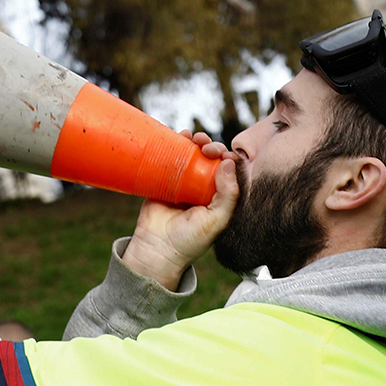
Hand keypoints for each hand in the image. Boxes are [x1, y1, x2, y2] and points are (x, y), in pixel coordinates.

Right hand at [121, 134, 239, 291]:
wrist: (156, 249)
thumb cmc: (189, 240)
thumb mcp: (216, 221)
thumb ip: (229, 195)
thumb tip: (229, 163)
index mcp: (219, 198)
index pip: (229, 172)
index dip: (229, 158)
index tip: (224, 155)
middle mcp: (203, 188)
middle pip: (212, 159)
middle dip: (213, 147)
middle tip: (208, 148)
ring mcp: (183, 183)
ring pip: (193, 154)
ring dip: (197, 141)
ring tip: (195, 138)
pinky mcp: (164, 180)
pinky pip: (171, 157)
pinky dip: (176, 143)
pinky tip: (180, 136)